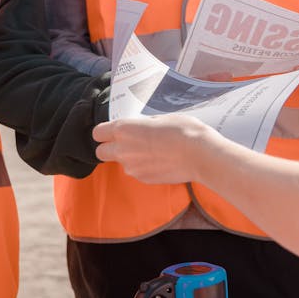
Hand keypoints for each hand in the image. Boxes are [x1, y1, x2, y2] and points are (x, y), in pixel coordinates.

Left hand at [93, 115, 219, 184]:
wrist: (200, 155)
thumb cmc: (183, 131)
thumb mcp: (161, 118)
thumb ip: (143, 125)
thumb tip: (139, 128)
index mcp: (124, 129)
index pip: (97, 133)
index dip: (105, 132)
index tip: (115, 130)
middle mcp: (123, 150)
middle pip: (100, 152)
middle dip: (109, 148)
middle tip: (127, 142)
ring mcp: (132, 168)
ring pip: (120, 164)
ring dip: (129, 158)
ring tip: (151, 151)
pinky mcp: (143, 179)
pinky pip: (136, 172)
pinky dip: (143, 167)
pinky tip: (160, 161)